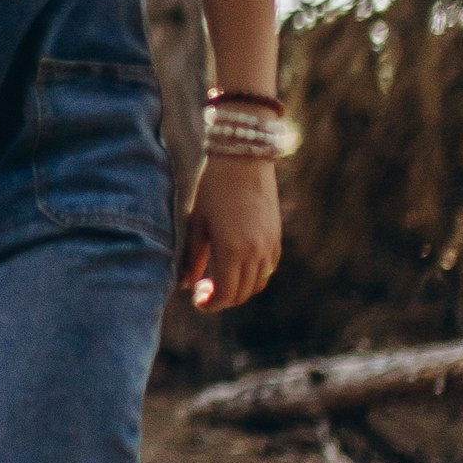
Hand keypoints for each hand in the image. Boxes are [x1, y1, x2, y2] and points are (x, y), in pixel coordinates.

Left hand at [181, 154, 280, 312]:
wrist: (244, 158)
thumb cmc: (213, 188)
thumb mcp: (197, 222)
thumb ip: (192, 257)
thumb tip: (186, 284)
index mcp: (232, 251)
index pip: (225, 294)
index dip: (210, 303)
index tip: (197, 299)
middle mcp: (255, 253)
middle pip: (242, 294)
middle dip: (223, 298)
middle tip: (204, 289)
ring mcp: (269, 245)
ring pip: (258, 284)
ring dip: (240, 289)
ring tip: (220, 278)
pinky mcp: (276, 237)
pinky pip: (269, 268)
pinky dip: (255, 275)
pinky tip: (238, 265)